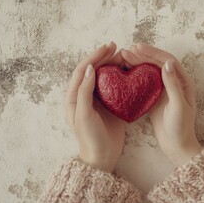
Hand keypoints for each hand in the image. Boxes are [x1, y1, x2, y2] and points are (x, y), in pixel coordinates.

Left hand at [64, 42, 127, 171]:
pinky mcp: (110, 105)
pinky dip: (121, 77)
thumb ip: (84, 92)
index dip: (94, 56)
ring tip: (125, 56)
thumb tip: (89, 69)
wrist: (101, 156)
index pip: (83, 70)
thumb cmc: (90, 137)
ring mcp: (98, 99)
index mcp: (74, 96)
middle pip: (94, 70)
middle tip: (117, 47)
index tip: (107, 47)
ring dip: (113, 65)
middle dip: (104, 57)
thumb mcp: (84, 115)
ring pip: (105, 76)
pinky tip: (129, 72)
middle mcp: (85, 94)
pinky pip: (115, 86)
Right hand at [121, 44, 201, 166]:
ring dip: (138, 63)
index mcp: (183, 82)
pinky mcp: (155, 98)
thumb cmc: (180, 128)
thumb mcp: (178, 106)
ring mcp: (164, 90)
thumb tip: (166, 63)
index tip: (138, 47)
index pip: (167, 61)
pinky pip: (144, 82)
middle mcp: (174, 83)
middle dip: (143, 55)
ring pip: (150, 71)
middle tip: (127, 50)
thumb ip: (172, 85)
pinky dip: (135, 76)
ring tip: (123, 57)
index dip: (153, 52)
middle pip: (157, 63)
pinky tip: (125, 73)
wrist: (177, 145)